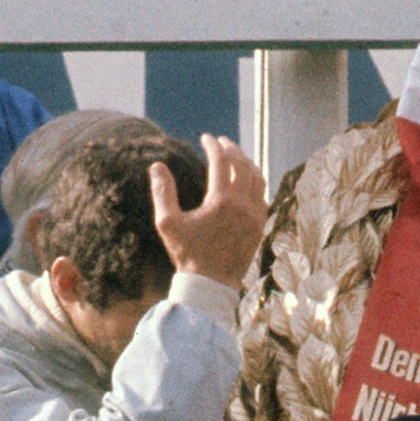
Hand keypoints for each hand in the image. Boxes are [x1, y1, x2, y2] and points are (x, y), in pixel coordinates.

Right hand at [155, 134, 266, 287]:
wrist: (211, 283)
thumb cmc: (187, 254)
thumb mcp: (167, 223)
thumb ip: (162, 192)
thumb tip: (157, 165)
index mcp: (221, 201)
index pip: (221, 161)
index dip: (213, 145)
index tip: (205, 137)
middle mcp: (243, 205)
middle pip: (242, 164)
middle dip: (231, 149)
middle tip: (221, 141)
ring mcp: (255, 215)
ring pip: (257, 178)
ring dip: (246, 162)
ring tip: (235, 156)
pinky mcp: (260, 226)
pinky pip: (262, 195)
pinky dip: (255, 181)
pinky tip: (246, 180)